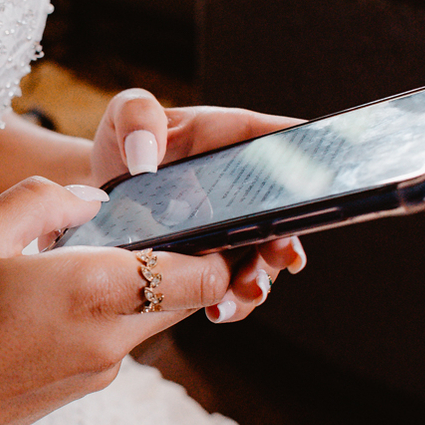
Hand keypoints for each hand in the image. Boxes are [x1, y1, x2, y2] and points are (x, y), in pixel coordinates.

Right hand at [0, 177, 232, 424]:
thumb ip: (45, 199)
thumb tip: (93, 200)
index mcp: (94, 292)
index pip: (204, 275)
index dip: (217, 246)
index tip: (198, 216)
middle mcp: (109, 340)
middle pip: (186, 297)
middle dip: (176, 260)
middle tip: (132, 224)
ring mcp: (97, 373)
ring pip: (146, 318)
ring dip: (131, 286)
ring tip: (70, 258)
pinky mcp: (78, 391)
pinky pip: (112, 341)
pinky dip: (100, 314)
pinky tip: (44, 300)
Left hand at [88, 93, 309, 323]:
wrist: (100, 190)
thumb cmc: (124, 142)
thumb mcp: (126, 114)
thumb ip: (138, 115)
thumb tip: (146, 158)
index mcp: (234, 140)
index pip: (284, 143)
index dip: (312, 160)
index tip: (324, 183)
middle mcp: (244, 188)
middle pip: (285, 212)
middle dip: (289, 236)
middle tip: (281, 254)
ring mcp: (234, 228)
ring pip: (264, 257)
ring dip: (261, 277)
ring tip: (245, 290)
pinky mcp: (213, 262)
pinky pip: (231, 286)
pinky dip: (230, 301)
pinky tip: (216, 310)